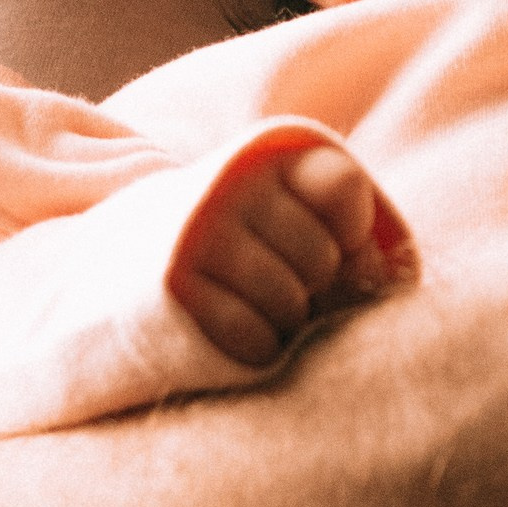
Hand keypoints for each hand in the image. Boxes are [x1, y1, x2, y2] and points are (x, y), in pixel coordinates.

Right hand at [167, 134, 400, 368]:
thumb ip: (347, 229)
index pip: (343, 188)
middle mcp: (230, 188)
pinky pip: (253, 338)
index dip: (351, 230)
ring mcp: (198, 236)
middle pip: (322, 258)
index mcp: (265, 159)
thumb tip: (381, 276)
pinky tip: (235, 328)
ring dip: (285, 321)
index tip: (333, 241)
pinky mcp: (174, 289)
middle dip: (315, 285)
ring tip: (258, 306)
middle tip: (282, 283)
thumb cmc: (242, 248)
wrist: (126, 266)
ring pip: (289, 303)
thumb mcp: (286, 215)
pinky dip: (258, 347)